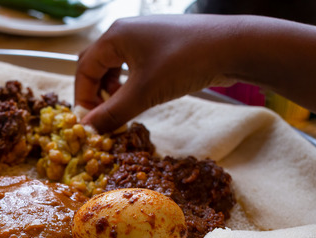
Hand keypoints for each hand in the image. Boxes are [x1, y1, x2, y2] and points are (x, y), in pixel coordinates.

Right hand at [75, 14, 240, 132]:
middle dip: (95, 92)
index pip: (84, 68)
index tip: (90, 122)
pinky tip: (140, 96)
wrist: (231, 46)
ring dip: (112, 89)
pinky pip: (133, 64)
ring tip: (122, 107)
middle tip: (103, 116)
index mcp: (114, 36)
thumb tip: (89, 128)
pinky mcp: (160, 44)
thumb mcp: (144, 92)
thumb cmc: (184, 62)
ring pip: (115, 65)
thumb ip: (113, 112)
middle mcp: (125, 32)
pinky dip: (130, 83)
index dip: (83, 97)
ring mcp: (144, 36)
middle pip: (96, 64)